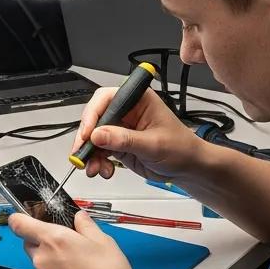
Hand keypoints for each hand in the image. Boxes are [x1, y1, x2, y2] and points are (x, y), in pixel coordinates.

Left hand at [10, 210, 139, 268]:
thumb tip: (79, 218)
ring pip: (39, 264)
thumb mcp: (103, 241)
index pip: (19, 224)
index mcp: (53, 239)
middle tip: (65, 244)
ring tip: (77, 267)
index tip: (24, 218)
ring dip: (51, 262)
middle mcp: (42, 259)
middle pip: (29, 244)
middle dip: (42, 241)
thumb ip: (86, 225)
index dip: (20, 219)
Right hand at [73, 85, 200, 182]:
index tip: (88, 134)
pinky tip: (103, 170)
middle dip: (86, 138)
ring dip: (89, 153)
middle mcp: (126, 110)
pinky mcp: (117, 143)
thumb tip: (98, 135)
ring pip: (93, 136)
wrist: (187, 168)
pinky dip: (96, 161)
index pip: (106, 98)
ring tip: (94, 169)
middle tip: (82, 154)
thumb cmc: (181, 148)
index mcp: (137, 99)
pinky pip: (98, 149)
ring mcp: (120, 127)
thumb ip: (124, 140)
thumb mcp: (153, 144)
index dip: (93, 114)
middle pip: (95, 117)